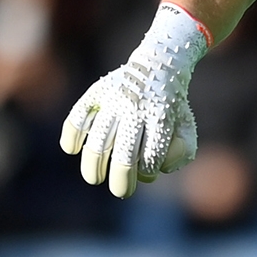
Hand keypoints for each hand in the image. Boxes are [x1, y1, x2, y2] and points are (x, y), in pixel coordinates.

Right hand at [59, 3, 209, 197]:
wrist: (158, 64)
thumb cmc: (171, 105)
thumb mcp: (186, 125)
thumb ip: (181, 151)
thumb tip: (157, 171)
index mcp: (161, 116)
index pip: (150, 157)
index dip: (147, 172)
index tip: (146, 172)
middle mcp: (135, 108)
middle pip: (124, 154)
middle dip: (121, 180)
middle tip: (121, 191)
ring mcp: (113, 100)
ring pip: (98, 141)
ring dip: (93, 166)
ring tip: (95, 178)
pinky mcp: (97, 92)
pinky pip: (78, 116)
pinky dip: (71, 134)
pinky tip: (71, 149)